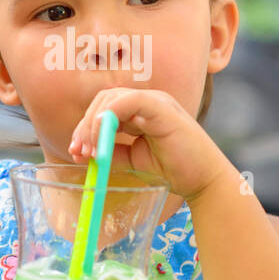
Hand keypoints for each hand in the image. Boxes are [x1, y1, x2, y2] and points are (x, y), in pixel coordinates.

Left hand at [68, 87, 229, 203]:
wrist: (202, 180)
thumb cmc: (173, 169)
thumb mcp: (133, 160)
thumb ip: (111, 152)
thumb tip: (84, 153)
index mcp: (140, 110)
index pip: (104, 107)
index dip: (85, 126)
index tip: (76, 151)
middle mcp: (147, 101)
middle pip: (103, 99)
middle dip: (85, 125)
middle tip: (78, 152)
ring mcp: (155, 101)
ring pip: (111, 98)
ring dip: (93, 124)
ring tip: (89, 151)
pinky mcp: (162, 108)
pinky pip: (128, 102)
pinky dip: (109, 119)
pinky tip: (102, 142)